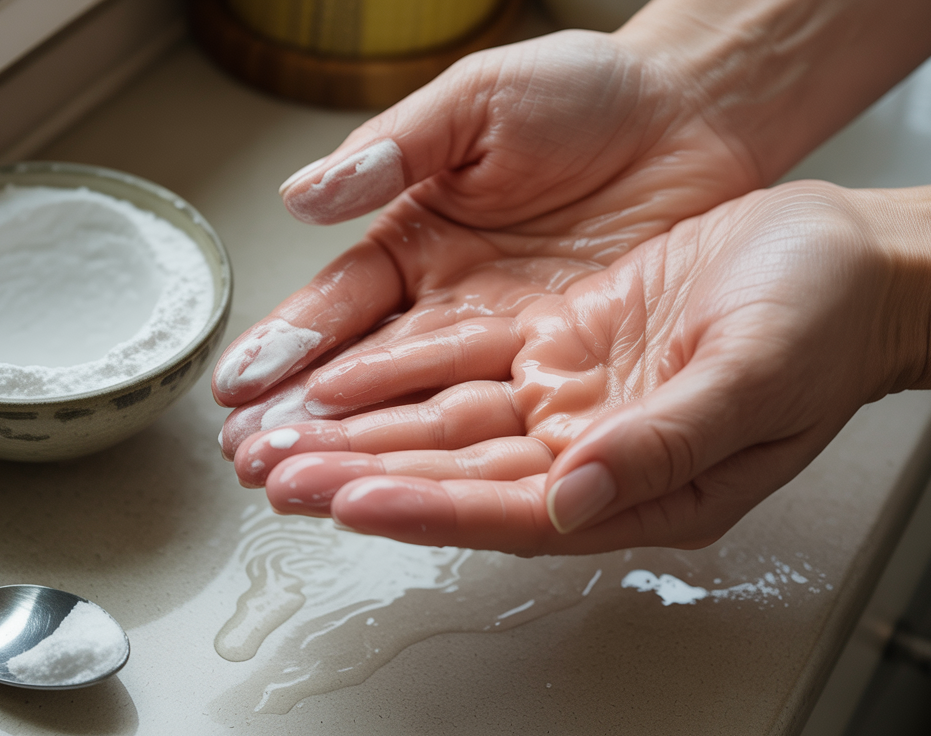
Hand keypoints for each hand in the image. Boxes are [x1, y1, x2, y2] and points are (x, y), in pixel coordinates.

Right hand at [212, 28, 764, 457]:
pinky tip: (415, 486)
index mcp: (416, 236)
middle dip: (308, 419)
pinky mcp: (570, 365)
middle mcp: (451, 301)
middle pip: (368, 371)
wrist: (692, 113)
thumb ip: (399, 149)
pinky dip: (462, 454)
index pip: (339, 302)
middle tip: (253, 462)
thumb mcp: (479, 101)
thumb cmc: (585, 91)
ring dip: (370, 448)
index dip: (290, 342)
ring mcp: (509, 341)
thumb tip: (306, 195)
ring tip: (306, 488)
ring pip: (427, 405)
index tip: (238, 386)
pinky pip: (509, 415)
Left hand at [233, 181, 926, 553]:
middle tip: (276, 475)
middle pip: (457, 472)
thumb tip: (574, 496)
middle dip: (362, 473)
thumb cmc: (828, 327)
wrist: (852, 261)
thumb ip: (661, 443)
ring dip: (365, 430)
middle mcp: (593, 453)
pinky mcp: (565, 341)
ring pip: (448, 422)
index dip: (426, 506)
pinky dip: (404, 371)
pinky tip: (346, 376)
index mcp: (640, 487)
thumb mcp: (756, 382)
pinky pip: (469, 360)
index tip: (348, 499)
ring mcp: (573, 398)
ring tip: (283, 437)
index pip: (510, 511)